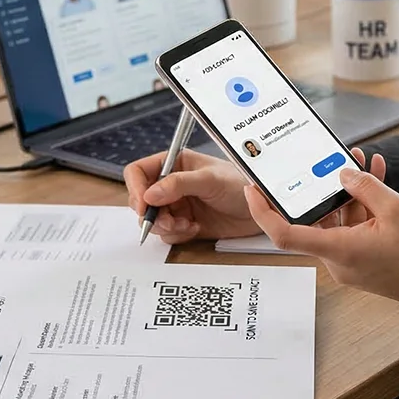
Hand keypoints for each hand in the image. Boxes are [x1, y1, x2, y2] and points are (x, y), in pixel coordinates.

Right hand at [124, 148, 260, 243]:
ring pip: (152, 220)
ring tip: (186, 225)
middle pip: (141, 200)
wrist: (261, 209)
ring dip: (165, 226)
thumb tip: (150, 194)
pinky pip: (167, 234)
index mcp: (174, 164)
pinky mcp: (184, 223)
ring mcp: (177, 205)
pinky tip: (195, 229)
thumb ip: (179, 184)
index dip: (136, 188)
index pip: (139, 172)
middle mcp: (171, 184)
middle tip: (169, 221)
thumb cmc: (241, 184)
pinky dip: (177, 235)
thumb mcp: (210, 180)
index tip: (144, 206)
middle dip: (152, 214)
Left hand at [243, 150, 398, 328]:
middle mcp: (339, 259)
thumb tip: (341, 175)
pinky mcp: (366, 259)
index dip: (263, 211)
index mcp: (339, 250)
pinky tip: (376, 180)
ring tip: (361, 163)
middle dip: (322, 186)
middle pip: (315, 219)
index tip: (253, 189)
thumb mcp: (396, 209)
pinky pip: (355, 228)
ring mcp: (352, 261)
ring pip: (339, 220)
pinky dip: (362, 206)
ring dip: (349, 193)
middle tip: (327, 159)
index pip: (284, 234)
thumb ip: (365, 187)